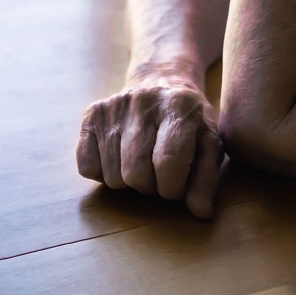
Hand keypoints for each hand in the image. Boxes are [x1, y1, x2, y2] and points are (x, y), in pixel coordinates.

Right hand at [77, 69, 224, 218]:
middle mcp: (143, 101)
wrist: (161, 81)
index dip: (173, 188)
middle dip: (151, 187)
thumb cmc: (188, 121)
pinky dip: (102, 174)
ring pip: (112, 175)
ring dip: (128, 183)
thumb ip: (207, 178)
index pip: (168, 164)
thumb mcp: (208, 144)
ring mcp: (114, 106)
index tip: (177, 185)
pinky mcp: (92, 114)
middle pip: (136, 173)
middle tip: (159, 175)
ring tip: (142, 165)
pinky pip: (87, 166)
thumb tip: (201, 212)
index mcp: (179, 106)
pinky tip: (119, 159)